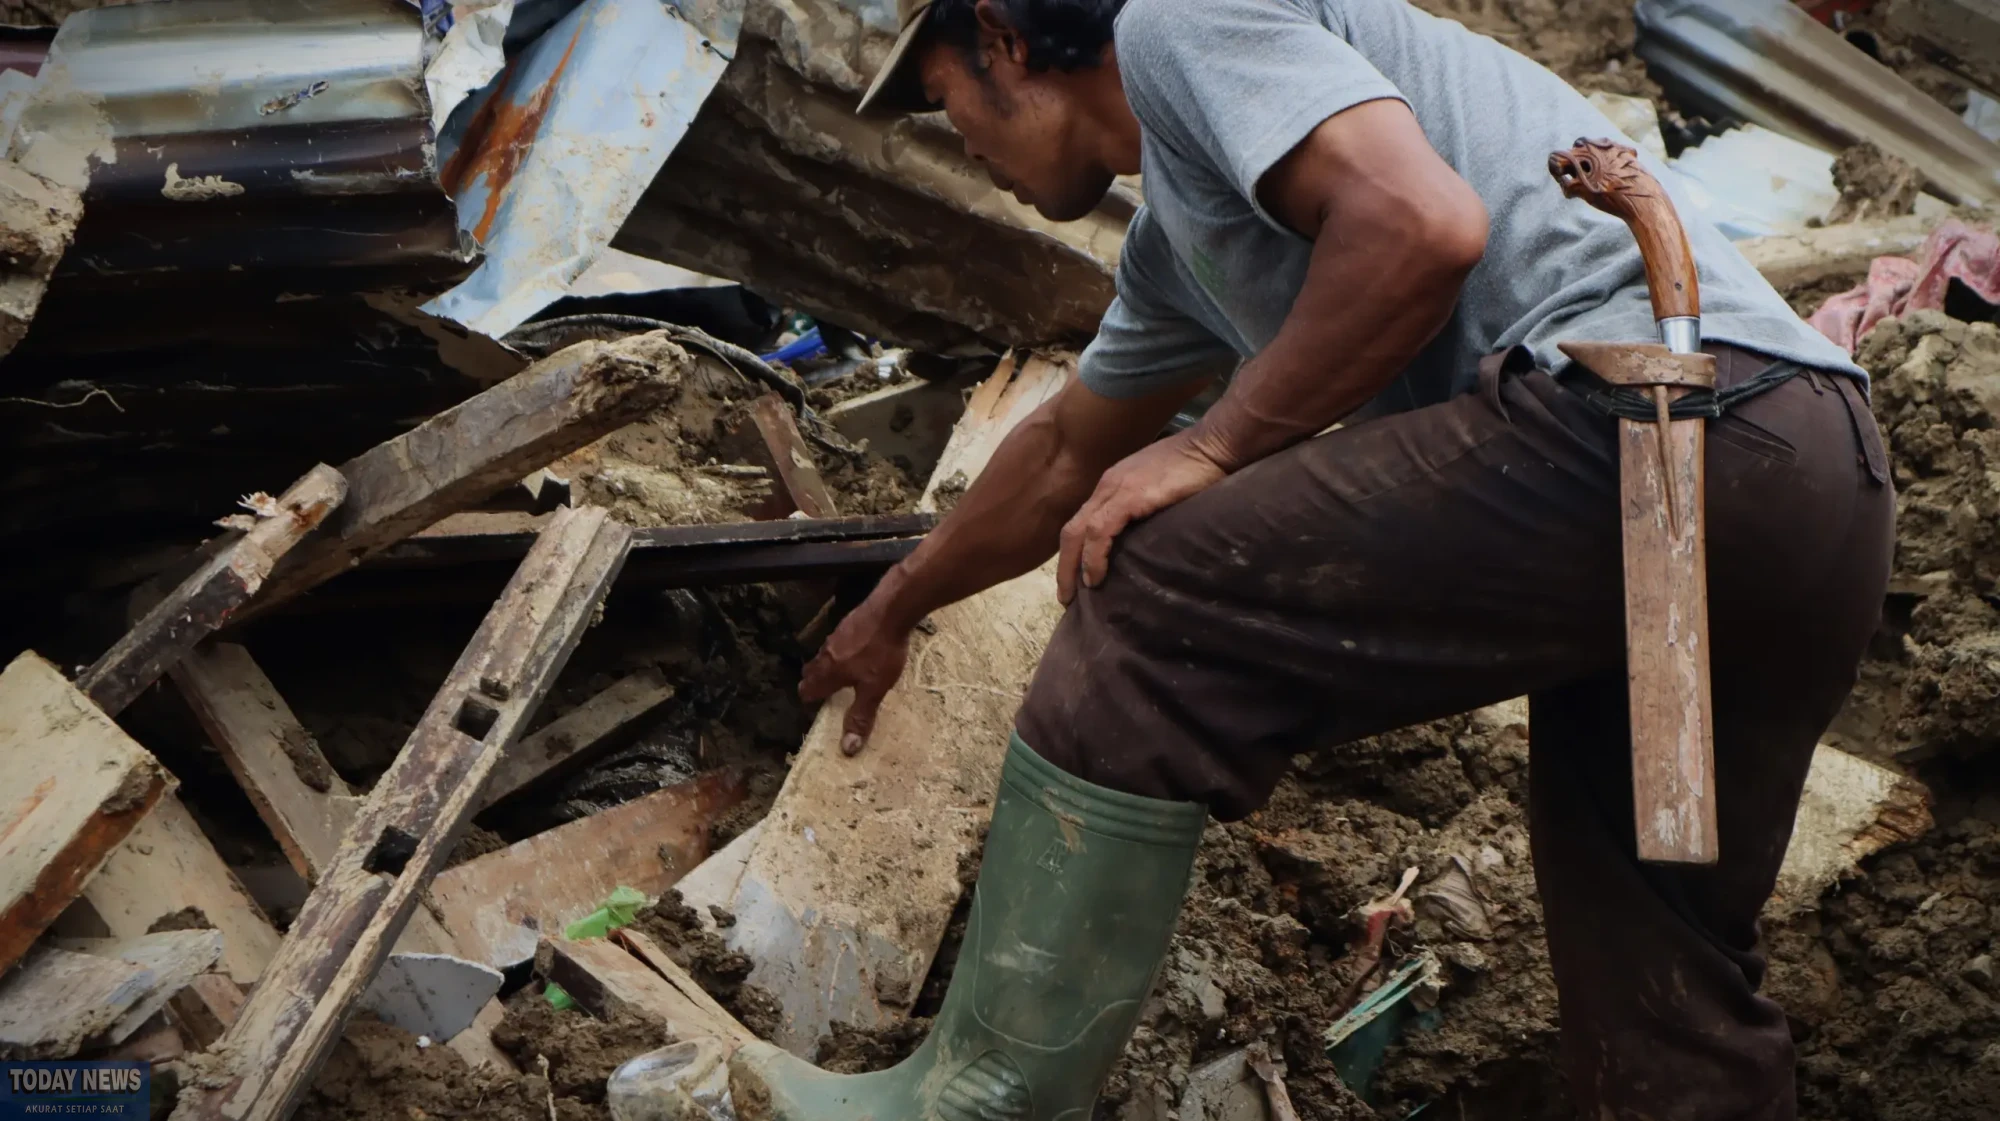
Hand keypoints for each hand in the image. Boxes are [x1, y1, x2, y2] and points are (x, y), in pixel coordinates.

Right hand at [799, 592, 912, 755]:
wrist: (891, 609)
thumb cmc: (881, 652)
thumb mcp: (874, 689)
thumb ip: (861, 716)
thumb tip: (847, 748)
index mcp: (829, 673)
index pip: (808, 690)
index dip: (809, 700)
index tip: (813, 706)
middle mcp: (826, 654)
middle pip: (811, 671)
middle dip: (814, 682)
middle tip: (823, 693)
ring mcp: (836, 635)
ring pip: (823, 655)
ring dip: (826, 666)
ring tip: (838, 674)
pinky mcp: (848, 622)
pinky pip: (837, 642)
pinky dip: (840, 651)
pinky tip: (856, 650)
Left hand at [1057, 431, 1228, 604]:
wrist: (1214, 444)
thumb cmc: (1199, 466)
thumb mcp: (1164, 490)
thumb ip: (1149, 509)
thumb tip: (1147, 540)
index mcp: (1114, 483)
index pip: (1082, 521)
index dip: (1074, 552)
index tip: (1075, 579)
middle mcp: (1108, 485)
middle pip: (1071, 530)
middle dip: (1065, 565)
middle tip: (1066, 596)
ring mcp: (1116, 489)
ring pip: (1078, 533)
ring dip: (1072, 567)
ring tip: (1074, 595)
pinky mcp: (1129, 496)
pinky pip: (1099, 532)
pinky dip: (1093, 557)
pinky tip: (1094, 577)